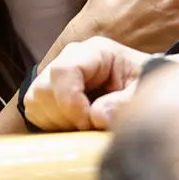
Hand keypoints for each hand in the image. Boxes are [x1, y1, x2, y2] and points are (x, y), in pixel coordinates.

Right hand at [23, 36, 150, 130]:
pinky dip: (51, 123)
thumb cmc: (144, 85)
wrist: (143, 88)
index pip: (64, 70)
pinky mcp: (49, 92)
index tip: (87, 124)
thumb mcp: (144, 92)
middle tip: (90, 127)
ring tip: (84, 126)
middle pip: (44, 87)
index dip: (70, 101)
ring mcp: (56, 74)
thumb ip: (125, 102)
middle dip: (65, 115)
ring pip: (35, 100)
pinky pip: (34, 110)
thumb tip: (97, 116)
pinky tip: (74, 125)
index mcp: (95, 52)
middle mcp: (70, 58)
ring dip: (57, 121)